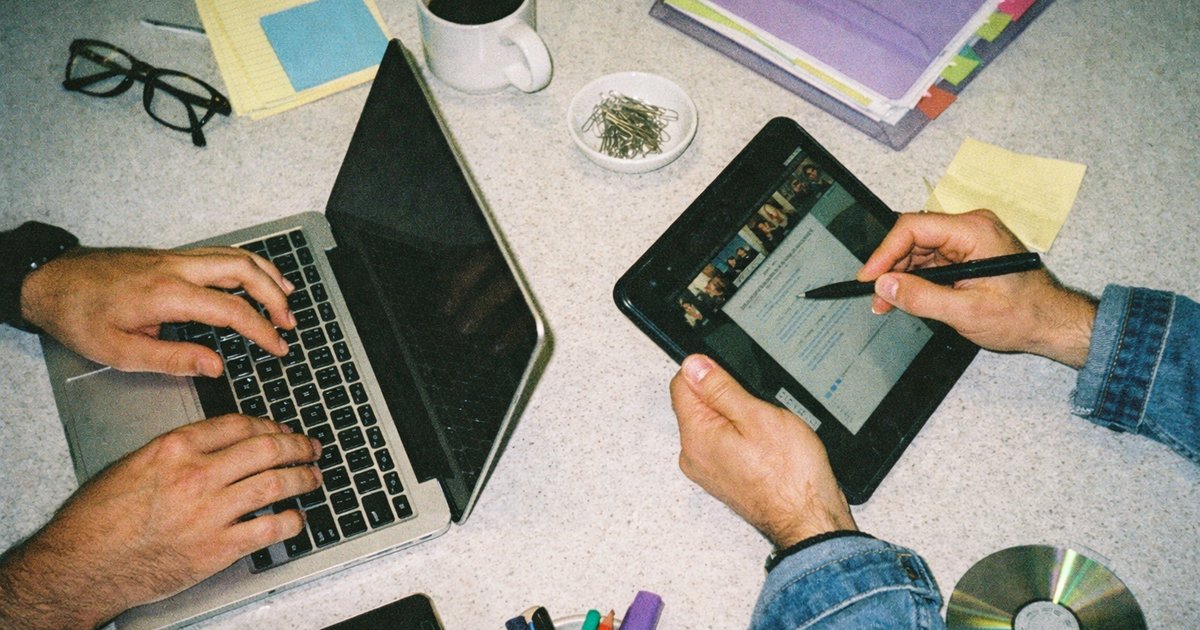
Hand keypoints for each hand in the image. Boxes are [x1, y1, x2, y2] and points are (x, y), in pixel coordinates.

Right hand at [0, 415, 321, 628]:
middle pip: (266, 449)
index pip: (239, 424)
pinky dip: (292, 521)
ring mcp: (211, 511)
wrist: (82, 565)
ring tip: (314, 476)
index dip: (268, 424)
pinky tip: (297, 518)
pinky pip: (270, 529)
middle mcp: (198, 474)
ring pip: (276, 484)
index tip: (279, 429)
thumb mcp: (134, 465)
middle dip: (297, 445)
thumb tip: (216, 446)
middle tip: (310, 447)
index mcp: (175, 447)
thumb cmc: (98, 519)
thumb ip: (177, 452)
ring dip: (304, 478)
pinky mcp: (218, 547)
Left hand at [20, 246, 295, 376]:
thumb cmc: (79, 316)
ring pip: (236, 255)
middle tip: (290, 322)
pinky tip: (255, 277)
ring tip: (287, 297)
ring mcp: (176, 257)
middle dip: (275, 296)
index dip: (262, 330)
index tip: (278, 347)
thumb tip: (215, 366)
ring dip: (267, 275)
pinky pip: (220, 254)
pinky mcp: (171, 256)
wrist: (50, 280)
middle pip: (244, 270)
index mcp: (168, 295)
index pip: (232, 310)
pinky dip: (247, 264)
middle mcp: (177, 269)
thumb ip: (173, 359)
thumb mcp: (120, 351)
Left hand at [670, 355, 855, 547]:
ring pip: (715, 425)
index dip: (709, 372)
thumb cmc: (790, 475)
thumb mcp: (757, 415)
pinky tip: (767, 449)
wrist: (808, 519)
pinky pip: (726, 445)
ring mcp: (709, 470)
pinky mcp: (725, 478)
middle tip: (759, 412)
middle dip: (727, 398)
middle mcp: (694, 456)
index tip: (736, 379)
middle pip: (698, 405)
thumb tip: (693, 365)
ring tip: (767, 434)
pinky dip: (744, 439)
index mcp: (696, 436)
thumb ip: (720, 388)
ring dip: (739, 420)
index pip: (682, 384)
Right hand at [857, 210, 1097, 367]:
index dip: (885, 253)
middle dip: (891, 267)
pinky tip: (905, 296)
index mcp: (974, 231)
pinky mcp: (967, 253)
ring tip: (887, 302)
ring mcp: (969, 240)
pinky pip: (931, 260)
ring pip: (919, 250)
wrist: (1052, 323)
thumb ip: (922, 298)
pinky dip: (915, 279)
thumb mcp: (966, 312)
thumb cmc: (1024, 314)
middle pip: (913, 237)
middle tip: (877, 296)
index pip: (914, 228)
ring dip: (901, 275)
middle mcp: (971, 228)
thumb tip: (886, 286)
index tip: (869, 277)